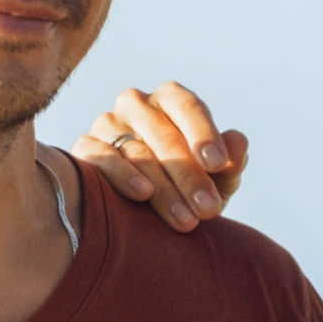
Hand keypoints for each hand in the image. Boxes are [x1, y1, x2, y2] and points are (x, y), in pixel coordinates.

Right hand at [74, 81, 248, 230]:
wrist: (143, 213)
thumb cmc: (187, 189)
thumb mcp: (216, 180)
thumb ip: (230, 163)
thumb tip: (238, 142)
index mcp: (170, 100)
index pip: (186, 106)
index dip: (203, 133)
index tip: (218, 164)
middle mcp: (136, 104)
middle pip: (163, 135)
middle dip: (189, 176)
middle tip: (208, 209)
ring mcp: (107, 124)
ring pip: (136, 152)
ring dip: (163, 189)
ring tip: (186, 221)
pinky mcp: (84, 148)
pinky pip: (100, 158)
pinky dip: (121, 175)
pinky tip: (142, 194)